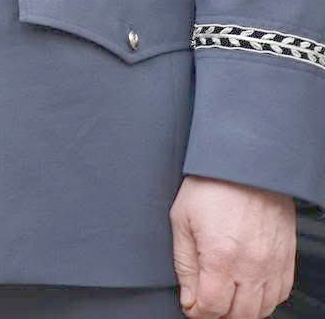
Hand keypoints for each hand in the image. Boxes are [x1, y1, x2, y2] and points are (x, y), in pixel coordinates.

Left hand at [172, 176, 293, 318]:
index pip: (211, 307)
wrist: (246, 164)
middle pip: (239, 315)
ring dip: (242, 311)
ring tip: (226, 298)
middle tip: (206, 303)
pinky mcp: (287, 258)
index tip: (190, 307)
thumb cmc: (211, 186)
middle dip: (218, 314)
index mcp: (221, 257)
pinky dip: (265, 300)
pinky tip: (249, 290)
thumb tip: (188, 298)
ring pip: (262, 309)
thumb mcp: (181, 221)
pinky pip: (281, 294)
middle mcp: (252, 265)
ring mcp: (273, 263)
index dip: (197, 312)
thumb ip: (184, 265)